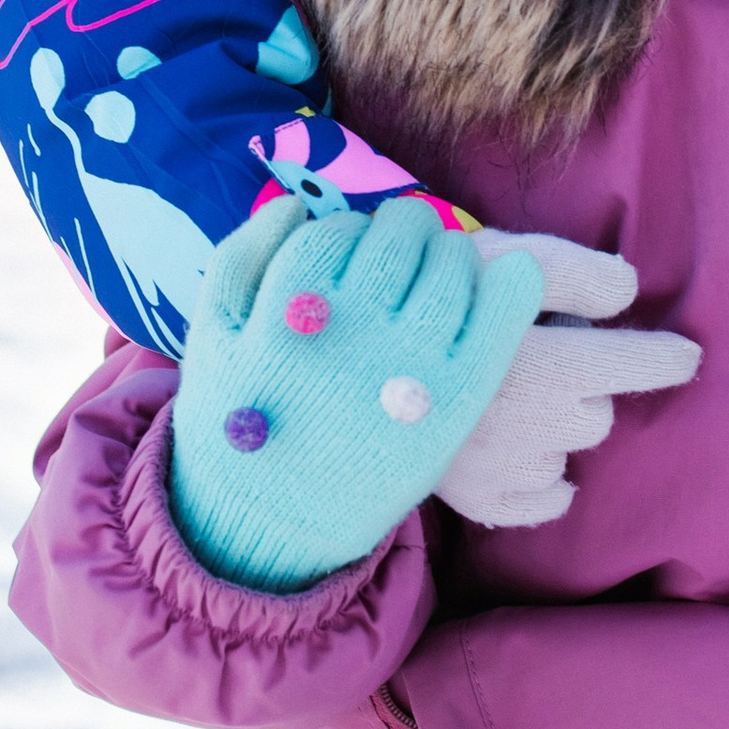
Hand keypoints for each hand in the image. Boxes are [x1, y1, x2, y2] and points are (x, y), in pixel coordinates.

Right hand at [171, 196, 542, 588]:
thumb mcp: (210, 336)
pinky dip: (513, 287)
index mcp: (289, 306)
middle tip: (409, 249)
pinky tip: (518, 274)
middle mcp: (350, 327)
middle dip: (406, 232)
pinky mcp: (451, 404)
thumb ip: (240, 259)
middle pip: (400, 238)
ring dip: (455, 253)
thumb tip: (294, 205)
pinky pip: (498, 321)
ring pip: (452, 266)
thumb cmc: (246, 421)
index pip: (339, 231)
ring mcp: (404, 365)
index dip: (352, 233)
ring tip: (445, 271)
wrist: (273, 523)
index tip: (359, 249)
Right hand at [438, 226, 700, 527]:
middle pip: (596, 412)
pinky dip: (542, 481)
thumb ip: (571, 271)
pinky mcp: (483, 502)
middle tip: (533, 355)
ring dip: (555, 429)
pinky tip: (517, 451)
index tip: (686, 355)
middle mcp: (539, 426)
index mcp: (551, 363)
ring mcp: (510, 471)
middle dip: (580, 384)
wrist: (337, 370)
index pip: (634, 364)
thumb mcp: (498, 261)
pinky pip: (545, 499)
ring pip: (570, 453)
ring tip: (507, 396)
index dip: (665, 357)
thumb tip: (629, 290)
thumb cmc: (423, 304)